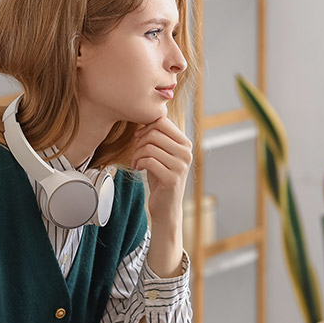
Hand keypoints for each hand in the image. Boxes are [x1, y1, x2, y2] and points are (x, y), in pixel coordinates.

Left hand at [132, 117, 191, 277]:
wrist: (166, 207)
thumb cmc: (160, 178)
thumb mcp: (161, 154)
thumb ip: (158, 136)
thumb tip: (146, 115)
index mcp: (185, 144)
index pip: (163, 122)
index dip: (146, 127)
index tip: (139, 137)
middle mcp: (186, 153)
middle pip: (155, 133)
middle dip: (140, 141)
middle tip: (136, 153)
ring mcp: (181, 166)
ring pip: (150, 146)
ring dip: (137, 154)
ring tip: (137, 162)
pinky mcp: (172, 178)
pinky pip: (149, 160)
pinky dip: (139, 163)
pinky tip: (139, 168)